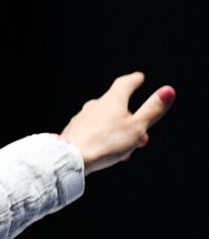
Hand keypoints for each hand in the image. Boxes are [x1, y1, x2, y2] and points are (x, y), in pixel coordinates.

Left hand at [59, 72, 174, 174]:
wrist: (69, 160)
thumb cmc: (105, 143)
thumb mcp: (137, 127)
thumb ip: (152, 109)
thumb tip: (168, 90)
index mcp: (112, 100)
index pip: (125, 83)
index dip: (134, 80)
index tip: (139, 78)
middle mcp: (94, 105)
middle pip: (116, 105)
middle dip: (131, 118)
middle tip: (142, 136)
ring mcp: (81, 118)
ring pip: (105, 120)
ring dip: (118, 131)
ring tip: (126, 149)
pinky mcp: (73, 132)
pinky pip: (93, 131)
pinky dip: (104, 138)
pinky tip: (107, 152)